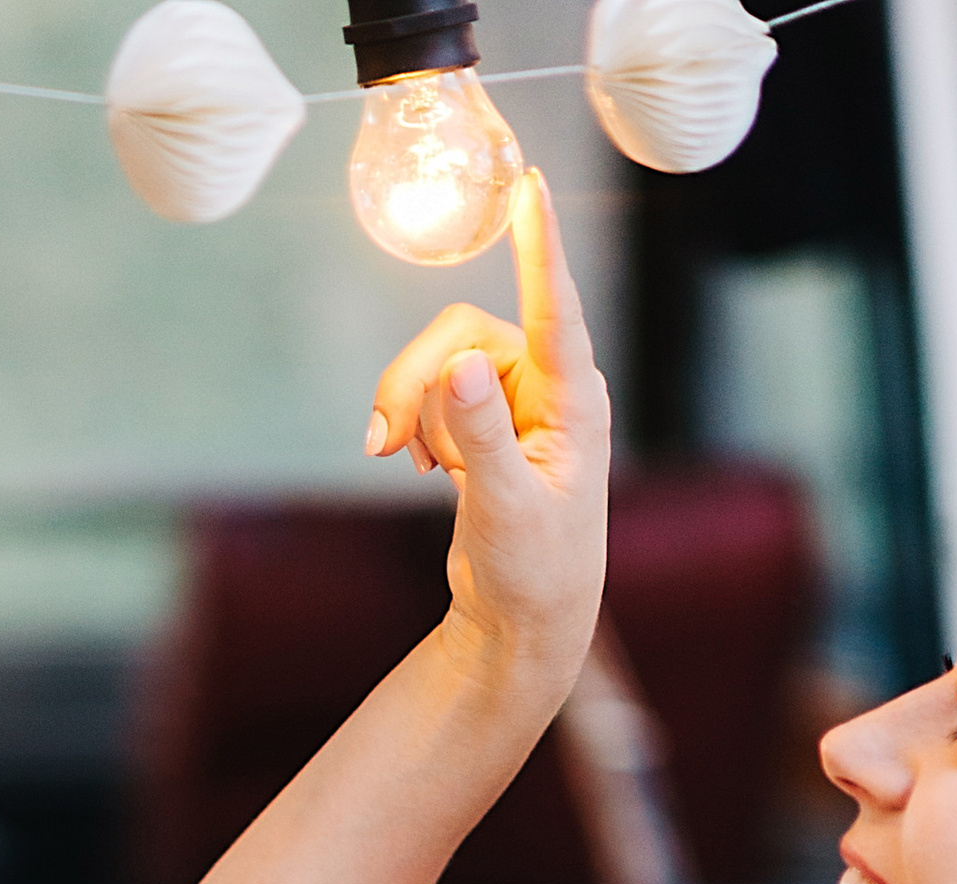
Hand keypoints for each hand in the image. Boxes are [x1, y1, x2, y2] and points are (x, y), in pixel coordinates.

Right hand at [364, 173, 609, 687]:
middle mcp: (549, 386)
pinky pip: (434, 391)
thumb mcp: (505, 511)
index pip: (554, 309)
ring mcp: (516, 399)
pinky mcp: (488, 417)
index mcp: (574, 402)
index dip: (538, 248)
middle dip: (414, 383)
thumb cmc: (533, 574)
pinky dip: (414, 425)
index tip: (531, 186)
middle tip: (382, 446)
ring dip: (410, 410)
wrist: (522, 623)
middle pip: (461, 333)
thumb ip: (483, 438)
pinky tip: (423, 468)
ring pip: (439, 361)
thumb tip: (458, 366)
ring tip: (413, 469)